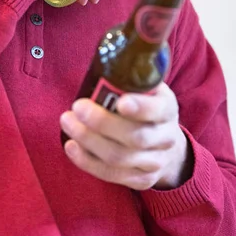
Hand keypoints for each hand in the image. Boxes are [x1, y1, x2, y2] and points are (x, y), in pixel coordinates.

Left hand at [60, 82, 193, 190]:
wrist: (165, 144)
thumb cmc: (146, 107)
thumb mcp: (147, 87)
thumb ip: (131, 75)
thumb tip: (105, 55)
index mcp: (168, 108)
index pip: (158, 110)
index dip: (140, 107)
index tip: (120, 101)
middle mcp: (165, 138)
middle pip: (135, 137)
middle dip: (102, 123)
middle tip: (77, 107)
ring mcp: (154, 162)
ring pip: (119, 158)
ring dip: (88, 140)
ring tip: (67, 122)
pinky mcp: (140, 180)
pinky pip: (111, 174)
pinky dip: (87, 161)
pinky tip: (71, 146)